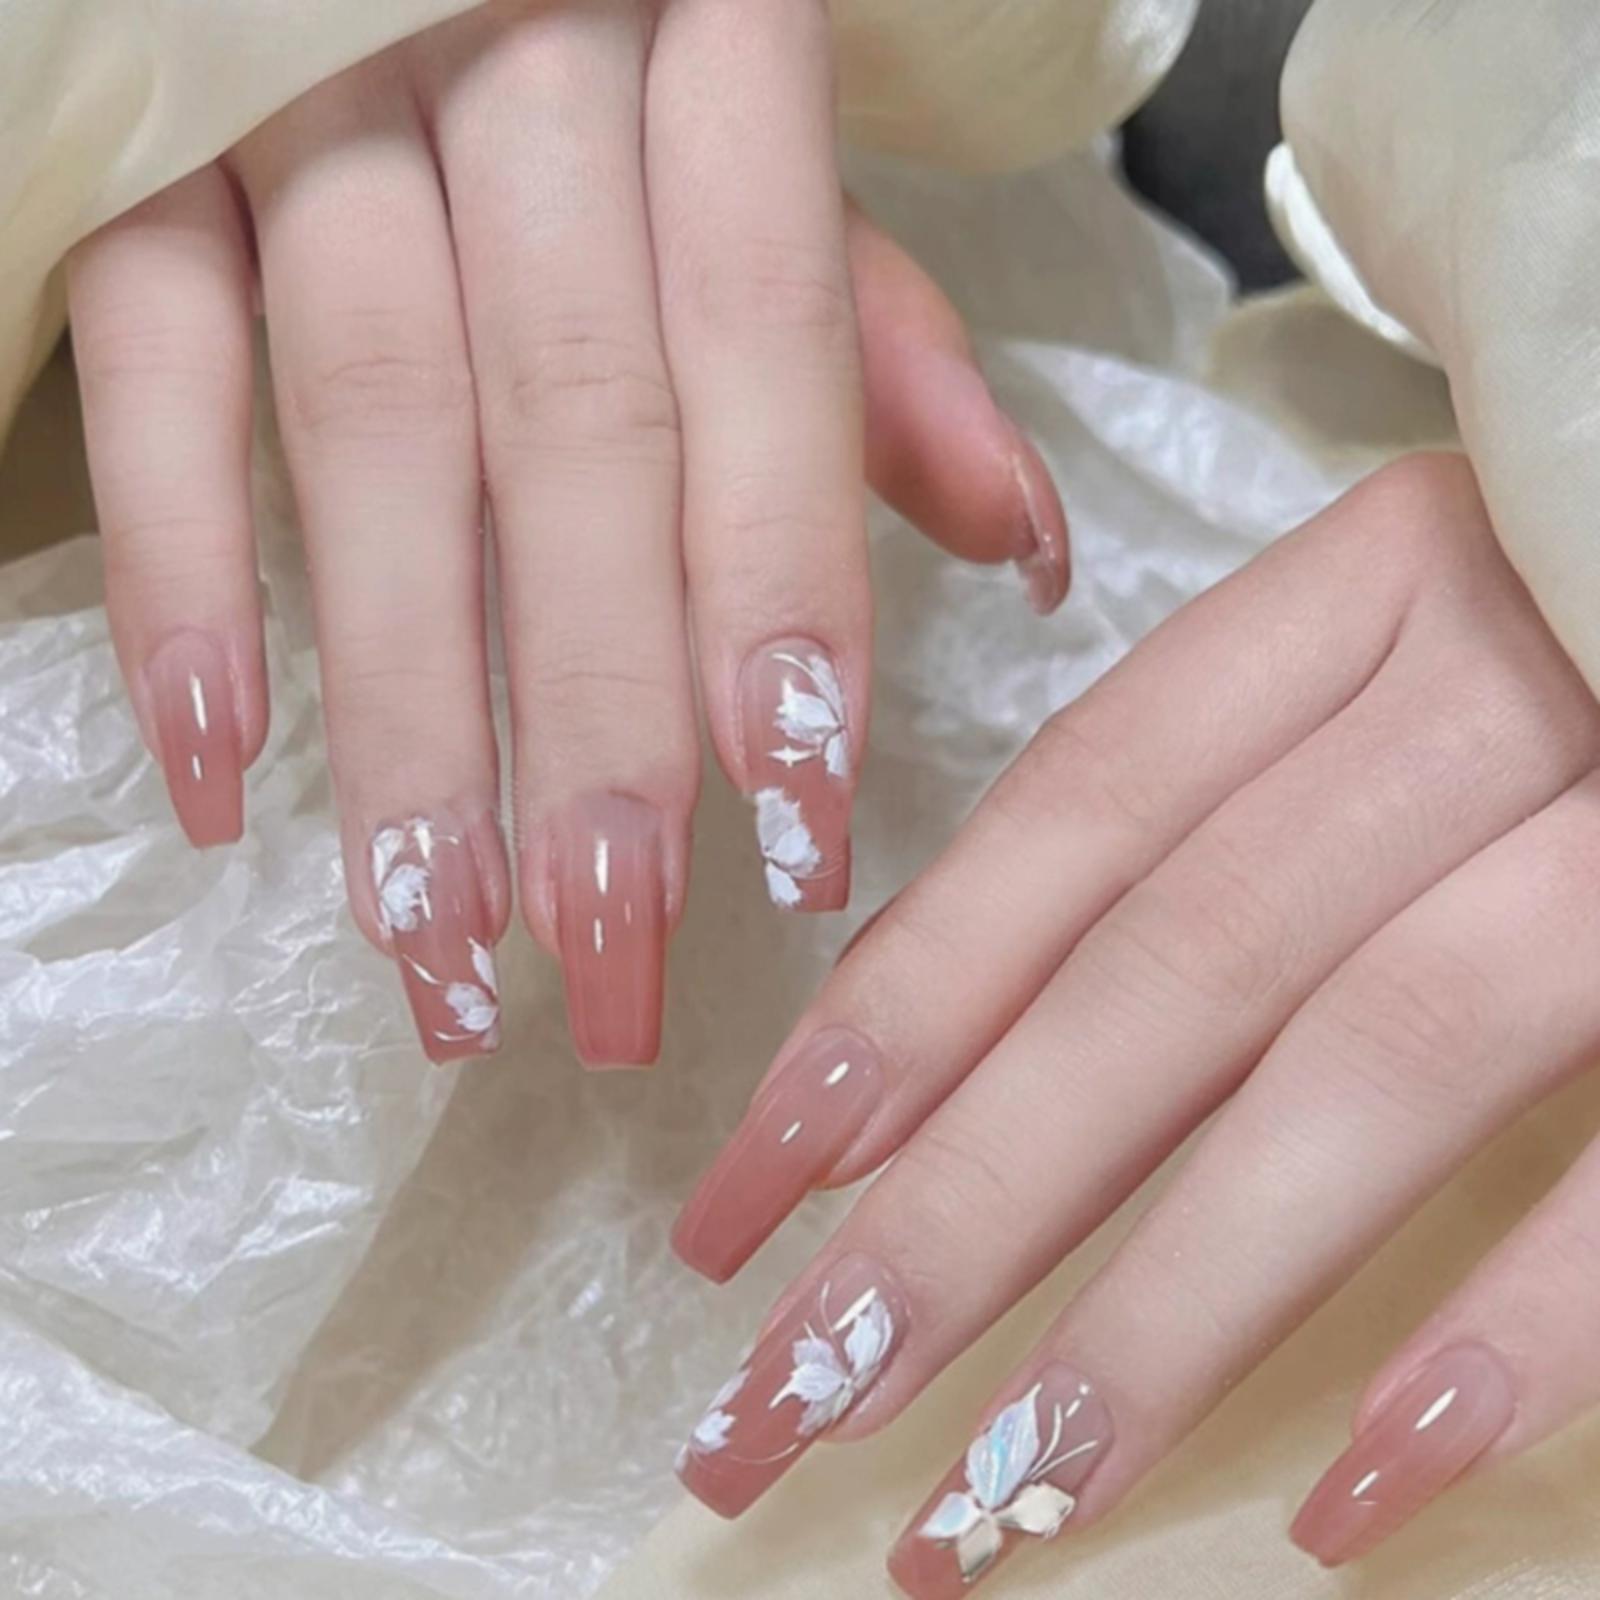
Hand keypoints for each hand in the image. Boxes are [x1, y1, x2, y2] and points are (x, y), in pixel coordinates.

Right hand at [64, 0, 1067, 1065]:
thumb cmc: (616, 40)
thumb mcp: (763, 142)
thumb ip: (874, 334)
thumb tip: (1026, 548)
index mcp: (712, 48)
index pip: (768, 347)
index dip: (778, 590)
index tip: (796, 824)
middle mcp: (517, 71)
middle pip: (576, 430)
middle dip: (598, 715)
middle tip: (616, 952)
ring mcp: (309, 107)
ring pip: (370, 430)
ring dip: (405, 706)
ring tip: (439, 933)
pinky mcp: (144, 157)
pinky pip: (152, 366)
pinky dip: (180, 570)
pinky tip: (219, 770)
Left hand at [671, 453, 1599, 1590]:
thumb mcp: (1411, 653)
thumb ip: (1214, 806)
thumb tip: (944, 1039)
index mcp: (1368, 586)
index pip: (1073, 817)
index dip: (900, 1009)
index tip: (752, 1194)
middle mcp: (1502, 666)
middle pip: (1172, 971)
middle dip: (961, 1205)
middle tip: (794, 1400)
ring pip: (1362, 1066)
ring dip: (1169, 1310)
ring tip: (1006, 1500)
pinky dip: (1507, 1334)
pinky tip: (1349, 1495)